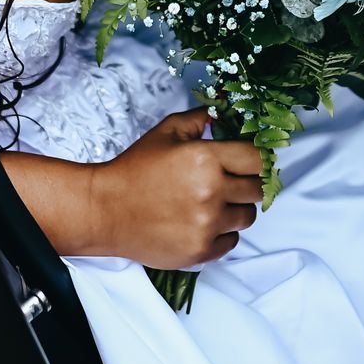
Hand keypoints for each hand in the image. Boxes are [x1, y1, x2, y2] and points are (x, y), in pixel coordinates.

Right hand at [89, 108, 263, 268]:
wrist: (106, 210)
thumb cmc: (135, 169)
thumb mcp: (166, 132)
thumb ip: (200, 119)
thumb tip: (223, 112)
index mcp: (206, 159)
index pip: (257, 159)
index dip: (255, 159)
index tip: (247, 162)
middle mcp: (212, 193)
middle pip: (257, 189)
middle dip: (245, 183)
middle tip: (226, 182)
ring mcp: (207, 225)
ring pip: (247, 217)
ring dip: (235, 209)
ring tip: (211, 203)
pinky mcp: (201, 251)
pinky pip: (232, 241)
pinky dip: (222, 233)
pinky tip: (201, 222)